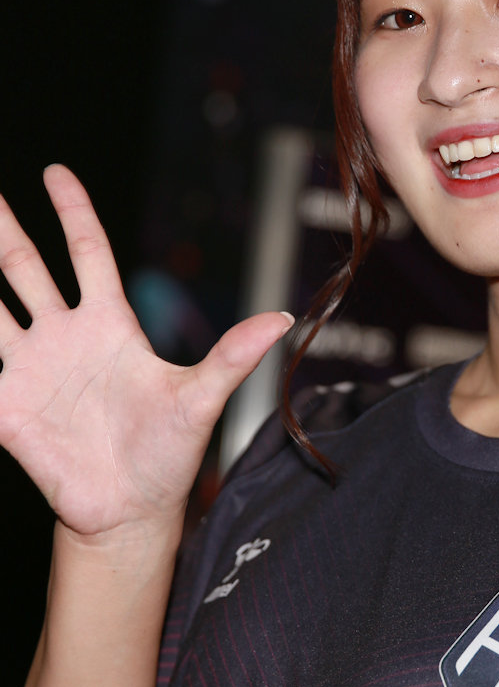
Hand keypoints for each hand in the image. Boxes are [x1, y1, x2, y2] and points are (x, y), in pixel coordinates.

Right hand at [0, 165, 292, 537]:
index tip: (55, 173)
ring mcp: (30, 369)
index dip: (73, 213)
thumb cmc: (167, 456)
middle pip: (24, 267)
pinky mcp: (5, 407)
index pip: (87, 253)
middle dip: (3, 228)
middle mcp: (64, 337)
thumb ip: (233, 357)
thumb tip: (283, 319)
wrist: (131, 513)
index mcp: (110, 325)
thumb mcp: (200, 401)